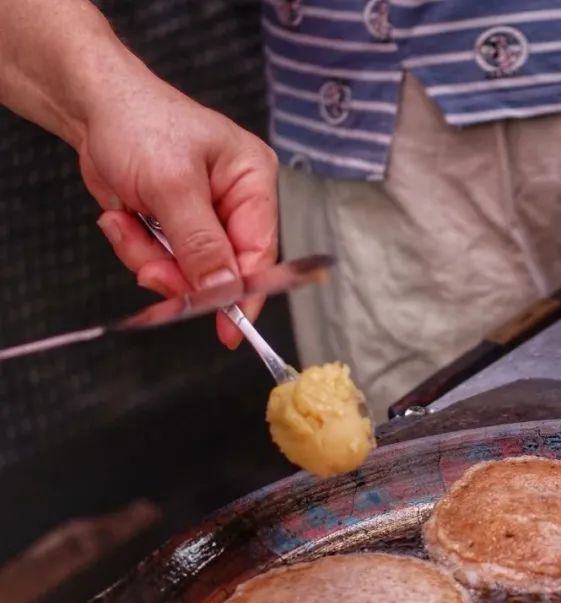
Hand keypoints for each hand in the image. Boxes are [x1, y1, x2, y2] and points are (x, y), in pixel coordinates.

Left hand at [85, 76, 277, 347]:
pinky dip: (136, 247)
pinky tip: (121, 217)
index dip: (244, 294)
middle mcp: (235, 202)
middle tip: (150, 269)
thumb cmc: (137, 122)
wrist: (87, 102)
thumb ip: (201, 244)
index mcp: (252, 182)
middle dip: (180, 272)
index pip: (260, 252)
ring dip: (149, 257)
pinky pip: (162, 260)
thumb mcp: (172, 186)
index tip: (228, 330)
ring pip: (187, 270)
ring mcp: (204, 217)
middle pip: (221, 269)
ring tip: (125, 223)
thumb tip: (225, 291)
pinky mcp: (174, 225)